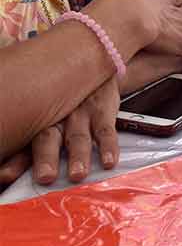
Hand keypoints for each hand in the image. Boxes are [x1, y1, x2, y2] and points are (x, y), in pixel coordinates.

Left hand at [0, 76, 120, 185]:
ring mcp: (79, 113)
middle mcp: (55, 117)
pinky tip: (108, 161)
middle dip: (45, 158)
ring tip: (77, 174)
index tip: (6, 176)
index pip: (21, 144)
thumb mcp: (41, 118)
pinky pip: (105, 130)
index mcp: (35, 121)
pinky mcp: (101, 110)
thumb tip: (5, 176)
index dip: (14, 161)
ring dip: (78, 156)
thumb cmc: (62, 102)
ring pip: (77, 136)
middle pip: (47, 139)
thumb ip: (26, 146)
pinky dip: (108, 146)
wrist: (90, 68)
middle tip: (45, 177)